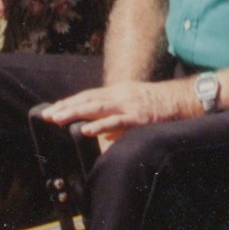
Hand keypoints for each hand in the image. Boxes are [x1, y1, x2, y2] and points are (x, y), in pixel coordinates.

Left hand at [38, 81, 186, 150]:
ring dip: (74, 113)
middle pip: (87, 99)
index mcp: (118, 92)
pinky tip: (85, 130)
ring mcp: (128, 105)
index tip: (52, 110)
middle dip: (65, 107)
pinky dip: (98, 125)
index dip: (69, 102)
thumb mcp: (135, 107)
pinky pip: (114, 122)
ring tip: (57, 118)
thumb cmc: (160, 105)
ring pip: (96, 108)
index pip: (88, 96)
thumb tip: (105, 137)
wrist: (183, 100)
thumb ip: (118, 120)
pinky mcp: (137, 118)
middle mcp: (120, 95)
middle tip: (46, 115)